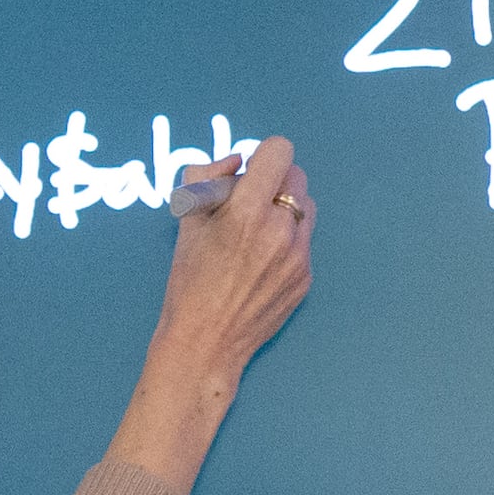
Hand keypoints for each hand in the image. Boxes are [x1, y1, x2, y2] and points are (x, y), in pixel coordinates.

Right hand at [153, 137, 313, 377]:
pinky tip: (261, 264)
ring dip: (285, 209)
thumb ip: (208, 177)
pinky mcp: (306, 276)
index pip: (279, 151)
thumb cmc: (189, 281)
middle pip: (296, 175)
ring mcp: (299, 255)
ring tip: (257, 234)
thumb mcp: (186, 220)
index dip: (262, 156)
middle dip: (272, 182)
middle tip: (247, 204)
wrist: (206, 343)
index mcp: (247, 211)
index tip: (247, 173)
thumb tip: (238, 162)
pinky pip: (304, 240)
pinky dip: (287, 241)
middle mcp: (280, 229)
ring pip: (305, 207)